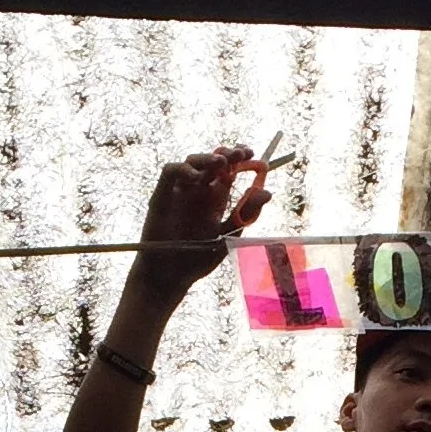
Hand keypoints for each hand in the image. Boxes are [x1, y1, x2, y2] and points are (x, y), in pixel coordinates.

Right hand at [126, 145, 272, 305]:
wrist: (171, 277)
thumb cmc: (198, 259)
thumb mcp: (227, 236)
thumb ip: (245, 215)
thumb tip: (268, 192)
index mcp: (216, 199)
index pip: (230, 171)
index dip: (242, 160)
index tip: (256, 158)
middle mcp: (199, 191)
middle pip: (214, 162)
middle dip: (229, 155)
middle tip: (242, 154)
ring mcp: (181, 191)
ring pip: (193, 162)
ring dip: (208, 158)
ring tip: (222, 163)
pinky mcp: (162, 194)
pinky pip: (170, 172)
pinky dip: (183, 170)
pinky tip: (197, 177)